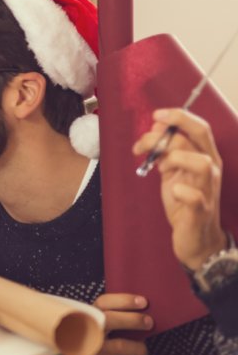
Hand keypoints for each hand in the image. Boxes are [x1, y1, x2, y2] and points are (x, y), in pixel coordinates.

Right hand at [81, 292, 152, 354]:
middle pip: (108, 320)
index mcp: (88, 319)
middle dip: (133, 320)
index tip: (143, 302)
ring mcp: (88, 353)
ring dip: (139, 348)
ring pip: (119, 346)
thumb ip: (117, 319)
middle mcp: (85, 334)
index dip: (123, 300)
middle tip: (149, 323)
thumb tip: (145, 310)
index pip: (103, 303)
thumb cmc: (104, 348)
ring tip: (144, 351)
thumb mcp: (105, 330)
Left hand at [132, 108, 227, 269]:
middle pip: (198, 137)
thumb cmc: (183, 202)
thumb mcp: (172, 171)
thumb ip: (166, 150)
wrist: (196, 238)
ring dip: (175, 158)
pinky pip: (195, 196)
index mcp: (205, 157)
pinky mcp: (200, 211)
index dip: (178, 117)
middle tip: (142, 145)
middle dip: (166, 134)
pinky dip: (181, 191)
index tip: (155, 116)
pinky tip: (172, 189)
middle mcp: (211, 170)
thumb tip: (157, 126)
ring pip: (202, 163)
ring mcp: (208, 190)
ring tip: (159, 167)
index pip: (199, 127)